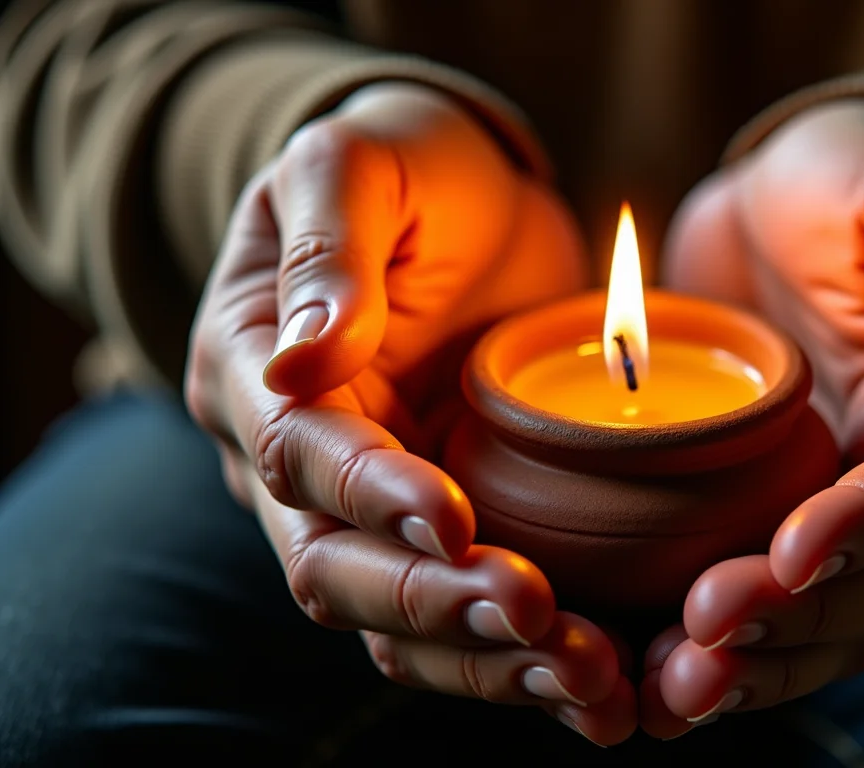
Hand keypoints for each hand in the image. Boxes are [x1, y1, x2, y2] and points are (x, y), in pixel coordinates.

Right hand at [186, 83, 633, 744]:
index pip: (298, 455)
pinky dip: (528, 664)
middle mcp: (300, 466)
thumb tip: (302, 352)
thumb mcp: (359, 164)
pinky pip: (470, 621)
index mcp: (257, 372)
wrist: (465, 201)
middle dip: (434, 602)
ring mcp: (374, 511)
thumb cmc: (404, 167)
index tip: (454, 517)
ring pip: (403, 624)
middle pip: (338, 571)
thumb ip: (329, 247)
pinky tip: (606, 691)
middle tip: (535, 614)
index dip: (371, 495)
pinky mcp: (453, 531)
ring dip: (490, 661)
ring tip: (591, 677)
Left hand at [641, 100, 863, 737]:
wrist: (794, 197)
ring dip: (762, 665)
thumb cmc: (859, 172)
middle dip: (802, 619)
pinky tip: (657, 680)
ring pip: (837, 619)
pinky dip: (729, 653)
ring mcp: (862, 508)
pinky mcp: (792, 516)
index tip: (795, 551)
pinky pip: (779, 606)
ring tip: (673, 693)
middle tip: (703, 642)